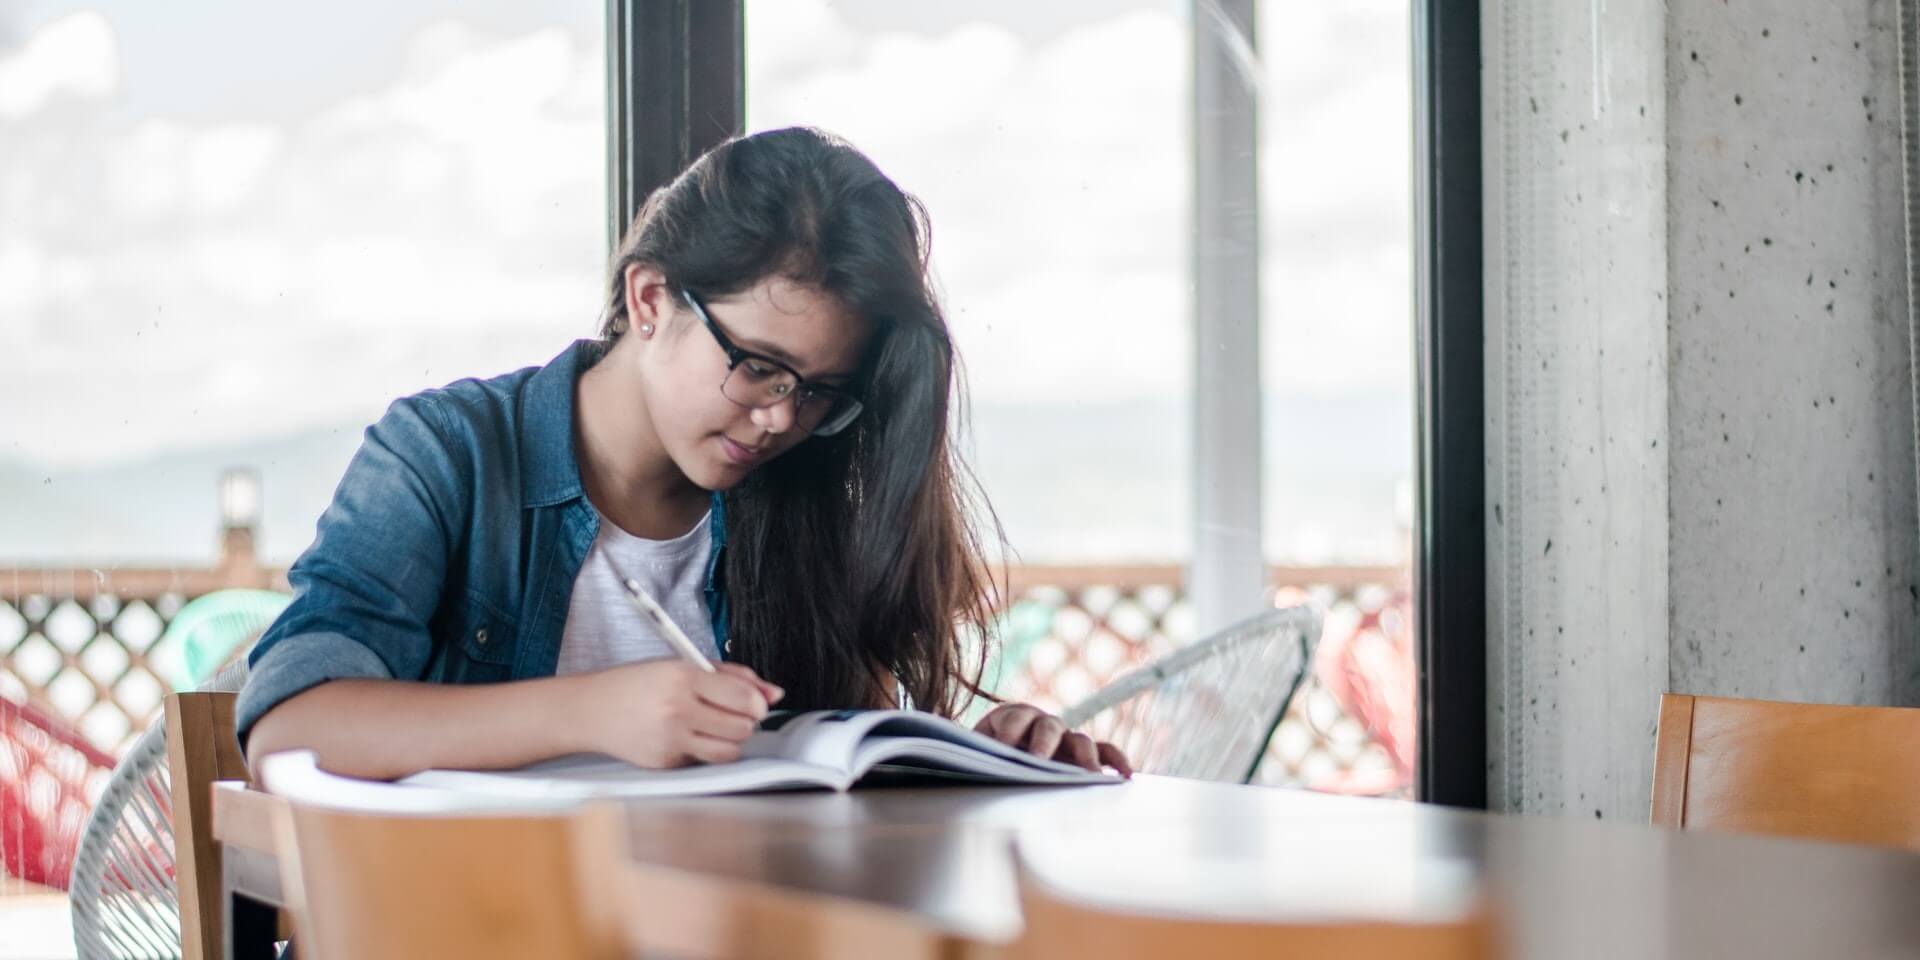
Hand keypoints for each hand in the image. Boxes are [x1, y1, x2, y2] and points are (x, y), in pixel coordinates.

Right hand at [574, 660, 783, 767]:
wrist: (590, 710)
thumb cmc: (637, 684)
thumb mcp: (681, 665)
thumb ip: (731, 676)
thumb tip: (774, 693)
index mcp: (683, 677)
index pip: (743, 697)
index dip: (758, 702)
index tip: (756, 702)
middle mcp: (677, 710)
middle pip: (742, 727)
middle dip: (745, 721)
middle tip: (732, 713)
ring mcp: (671, 740)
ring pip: (730, 751)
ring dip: (731, 740)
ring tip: (715, 726)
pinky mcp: (666, 763)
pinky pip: (704, 761)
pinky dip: (705, 751)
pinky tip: (688, 736)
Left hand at [974, 703, 1132, 776]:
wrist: (993, 757)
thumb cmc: (983, 757)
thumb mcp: (974, 752)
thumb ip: (975, 754)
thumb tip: (968, 762)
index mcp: (1011, 716)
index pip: (1014, 717)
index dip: (1009, 729)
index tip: (1003, 746)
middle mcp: (1042, 723)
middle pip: (1048, 727)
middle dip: (1044, 743)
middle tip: (1039, 760)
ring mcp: (1065, 737)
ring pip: (1080, 740)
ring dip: (1086, 756)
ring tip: (1091, 775)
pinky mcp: (1081, 753)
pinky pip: (1104, 752)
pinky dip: (1115, 760)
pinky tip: (1125, 775)